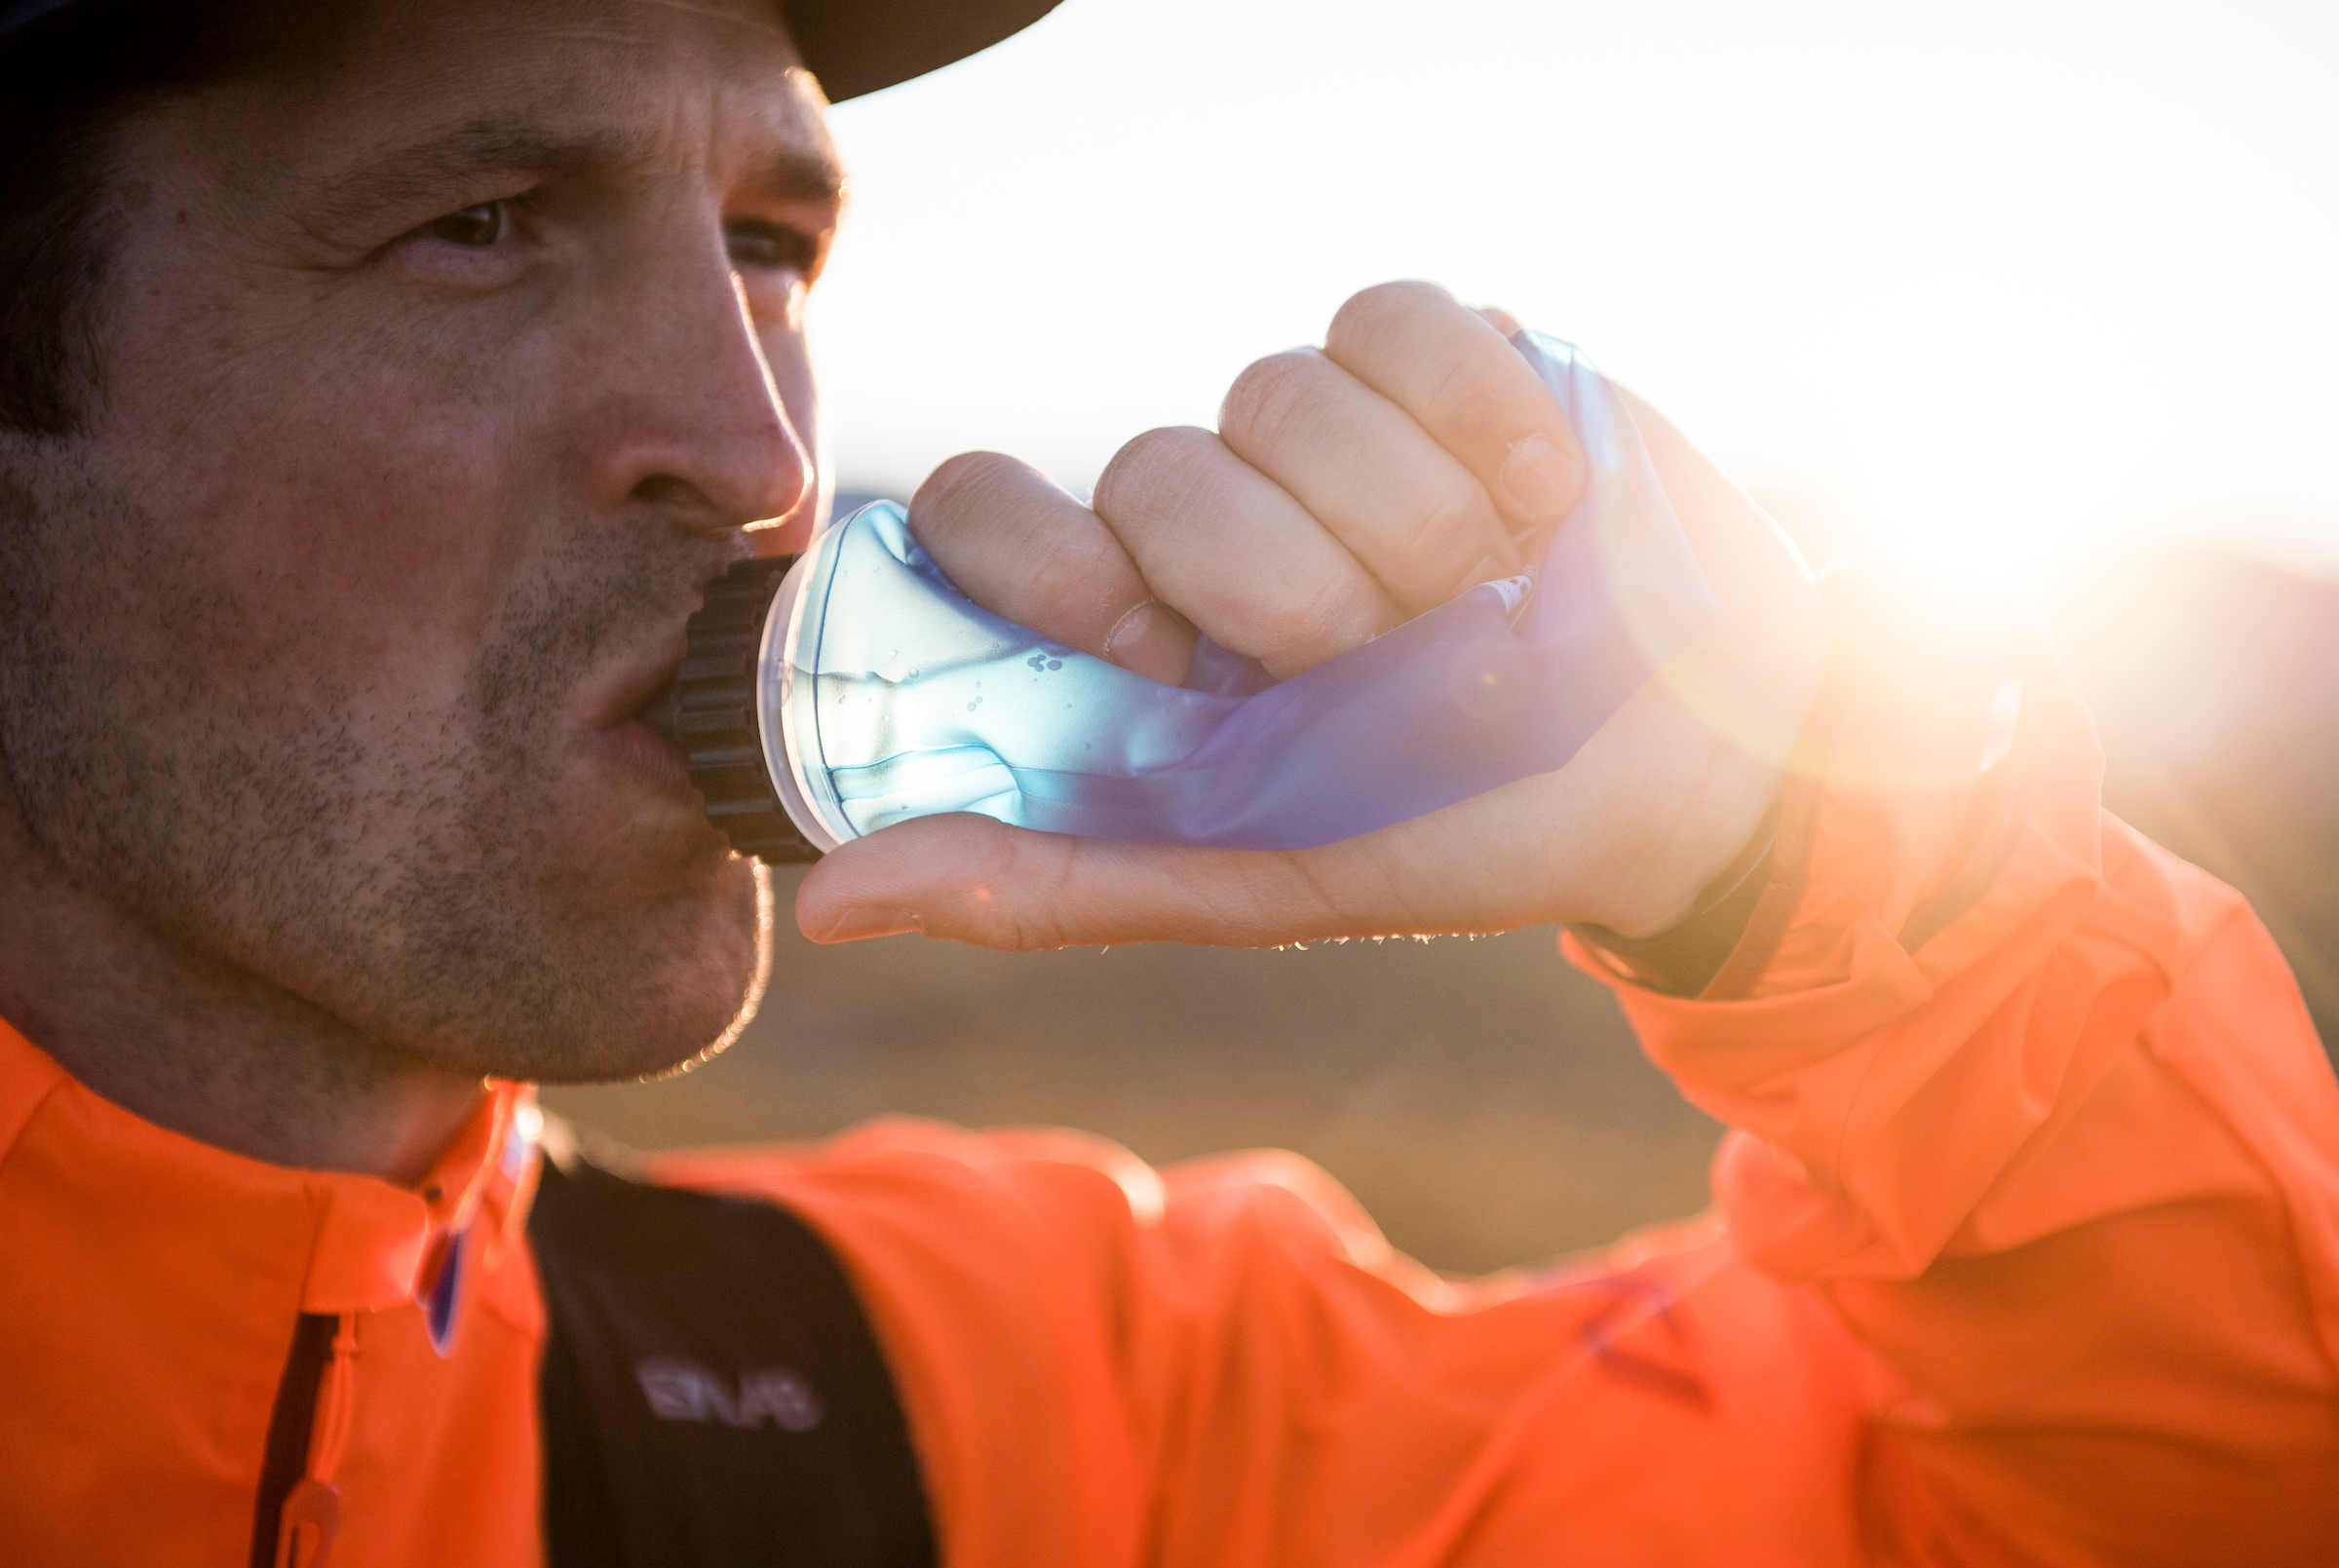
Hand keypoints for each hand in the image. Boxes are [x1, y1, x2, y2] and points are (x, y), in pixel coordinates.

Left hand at [796, 283, 1825, 948]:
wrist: (1686, 774)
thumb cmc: (1457, 834)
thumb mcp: (1256, 881)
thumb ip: (1051, 883)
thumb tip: (824, 907)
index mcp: (1140, 621)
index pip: (986, 508)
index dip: (1045, 559)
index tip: (1153, 648)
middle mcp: (1214, 505)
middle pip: (1156, 465)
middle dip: (1296, 592)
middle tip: (1393, 660)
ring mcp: (1327, 423)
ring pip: (1278, 390)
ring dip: (1408, 525)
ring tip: (1489, 596)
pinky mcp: (1447, 350)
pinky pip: (1401, 316)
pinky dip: (1485, 416)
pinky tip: (1540, 501)